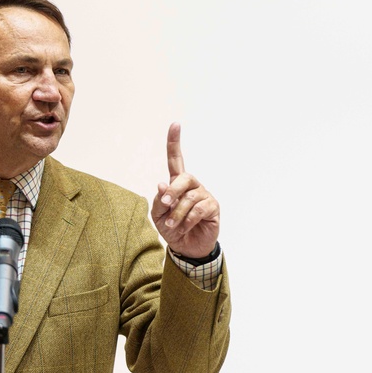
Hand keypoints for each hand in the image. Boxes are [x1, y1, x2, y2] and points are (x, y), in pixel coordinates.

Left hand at [150, 123, 219, 258]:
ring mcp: (204, 195)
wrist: (186, 248)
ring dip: (177, 213)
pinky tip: (184, 227)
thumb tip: (162, 184)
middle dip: (174, 191)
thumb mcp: (158, 216)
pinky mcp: (212, 207)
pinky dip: (188, 220)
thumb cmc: (172, 229)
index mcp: (177, 184)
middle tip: (166, 205)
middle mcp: (192, 186)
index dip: (174, 142)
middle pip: (184, 177)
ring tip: (172, 224)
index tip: (175, 124)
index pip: (176, 159)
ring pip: (189, 197)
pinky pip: (199, 209)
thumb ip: (159, 200)